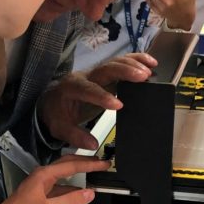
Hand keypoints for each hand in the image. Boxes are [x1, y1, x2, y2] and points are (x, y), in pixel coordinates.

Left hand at [0, 154, 110, 203]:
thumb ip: (71, 200)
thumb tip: (91, 192)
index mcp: (44, 174)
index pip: (72, 165)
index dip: (90, 165)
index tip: (105, 164)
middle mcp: (43, 174)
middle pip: (67, 163)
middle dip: (85, 162)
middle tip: (103, 163)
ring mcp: (41, 183)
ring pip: (64, 173)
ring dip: (79, 172)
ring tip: (96, 172)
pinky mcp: (41, 192)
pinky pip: (60, 185)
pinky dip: (72, 185)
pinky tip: (82, 190)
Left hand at [38, 53, 156, 149]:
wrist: (53, 101)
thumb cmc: (57, 114)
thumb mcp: (60, 128)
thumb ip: (75, 135)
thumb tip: (92, 144)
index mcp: (72, 88)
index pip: (88, 90)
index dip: (103, 96)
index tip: (119, 105)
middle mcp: (85, 76)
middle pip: (105, 69)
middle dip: (125, 71)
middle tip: (144, 77)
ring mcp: (96, 72)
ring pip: (115, 62)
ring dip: (133, 64)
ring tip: (150, 70)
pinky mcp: (105, 73)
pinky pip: (120, 62)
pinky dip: (136, 60)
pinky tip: (150, 62)